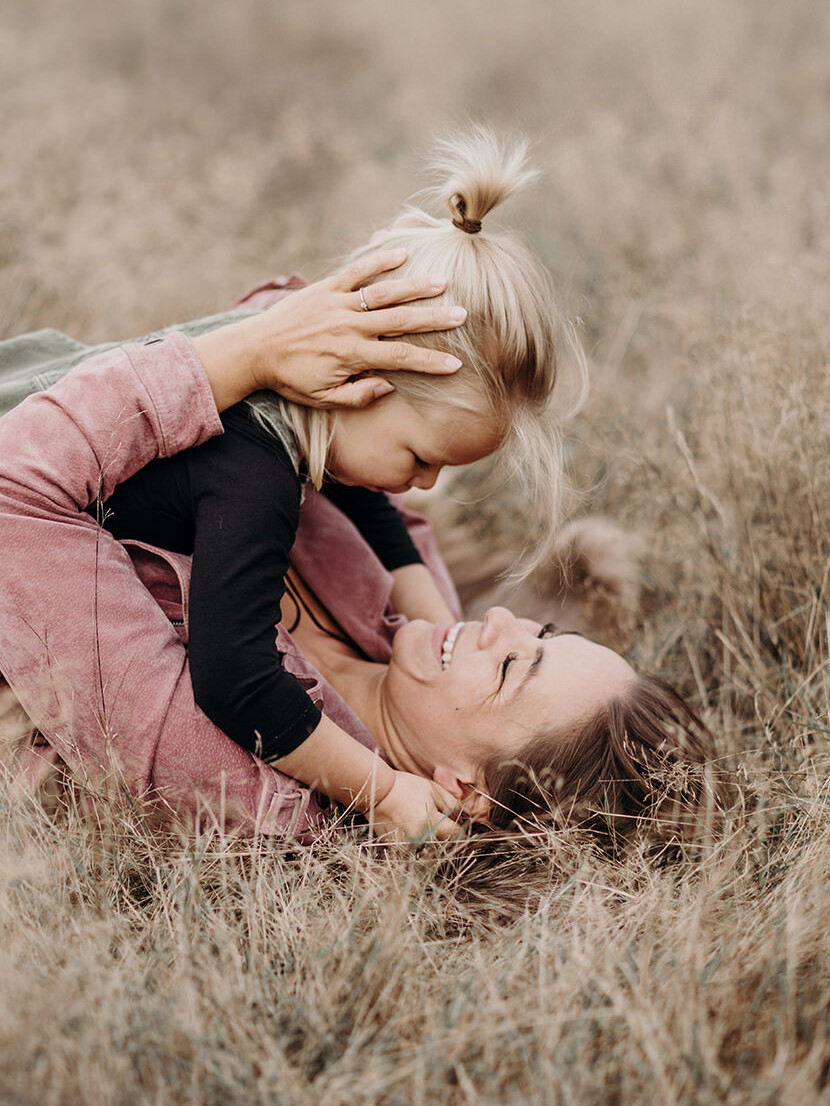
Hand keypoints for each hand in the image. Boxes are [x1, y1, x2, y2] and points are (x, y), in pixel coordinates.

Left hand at [245, 249, 465, 407]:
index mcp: (352, 355)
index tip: (455, 364)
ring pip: (383, 292)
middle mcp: (349, 326)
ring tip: (442, 282)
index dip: (429, 362)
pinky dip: (379, 260)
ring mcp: (338, 303)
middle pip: (400, 321)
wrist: (255, 351)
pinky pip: (356, 271)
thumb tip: (389, 386)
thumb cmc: (291, 379)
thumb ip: (358, 395)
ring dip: (415, 286)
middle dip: (433, 319)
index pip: (400, 358)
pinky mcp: (326, 287)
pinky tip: (403, 253)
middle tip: (462, 314)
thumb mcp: (324, 398)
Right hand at [369, 770, 461, 841]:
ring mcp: (407, 846)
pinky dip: (415, 840)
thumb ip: (453, 805)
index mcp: (433, 825)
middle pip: (444, 843)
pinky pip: (413, 848)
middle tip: (438, 818)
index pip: (457, 834)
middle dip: (446, 833)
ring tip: (422, 820)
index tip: (460, 822)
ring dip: (431, 838)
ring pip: (429, 847)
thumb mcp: (433, 790)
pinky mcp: (396, 848)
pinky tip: (410, 825)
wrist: (376, 792)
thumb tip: (467, 816)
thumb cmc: (406, 787)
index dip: (461, 827)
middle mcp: (421, 840)